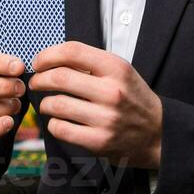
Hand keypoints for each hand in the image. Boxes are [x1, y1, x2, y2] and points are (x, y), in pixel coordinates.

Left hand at [28, 41, 162, 167]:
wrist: (158, 133)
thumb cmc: (132, 98)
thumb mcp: (120, 72)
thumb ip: (90, 63)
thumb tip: (49, 59)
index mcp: (116, 68)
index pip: (72, 51)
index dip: (47, 55)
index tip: (39, 62)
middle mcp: (112, 91)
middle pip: (59, 77)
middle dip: (39, 79)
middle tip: (36, 82)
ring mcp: (106, 118)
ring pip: (55, 104)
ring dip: (44, 103)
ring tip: (48, 103)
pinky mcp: (99, 141)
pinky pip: (60, 128)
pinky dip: (53, 123)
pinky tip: (58, 120)